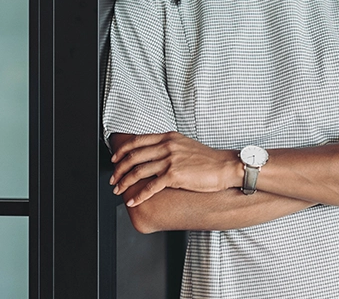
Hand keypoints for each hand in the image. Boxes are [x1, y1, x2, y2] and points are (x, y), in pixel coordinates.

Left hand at [110, 132, 238, 206]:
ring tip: (118, 190)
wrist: (224, 167)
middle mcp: (167, 146)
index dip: (122, 151)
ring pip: (138, 171)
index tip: (115, 160)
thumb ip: (168, 147)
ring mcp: (170, 160)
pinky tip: (132, 200)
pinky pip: (150, 186)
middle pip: (134, 156)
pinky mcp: (174, 175)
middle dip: (119, 169)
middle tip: (113, 179)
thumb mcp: (185, 146)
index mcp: (168, 137)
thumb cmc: (208, 160)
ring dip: (125, 182)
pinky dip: (138, 194)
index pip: (137, 141)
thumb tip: (152, 156)